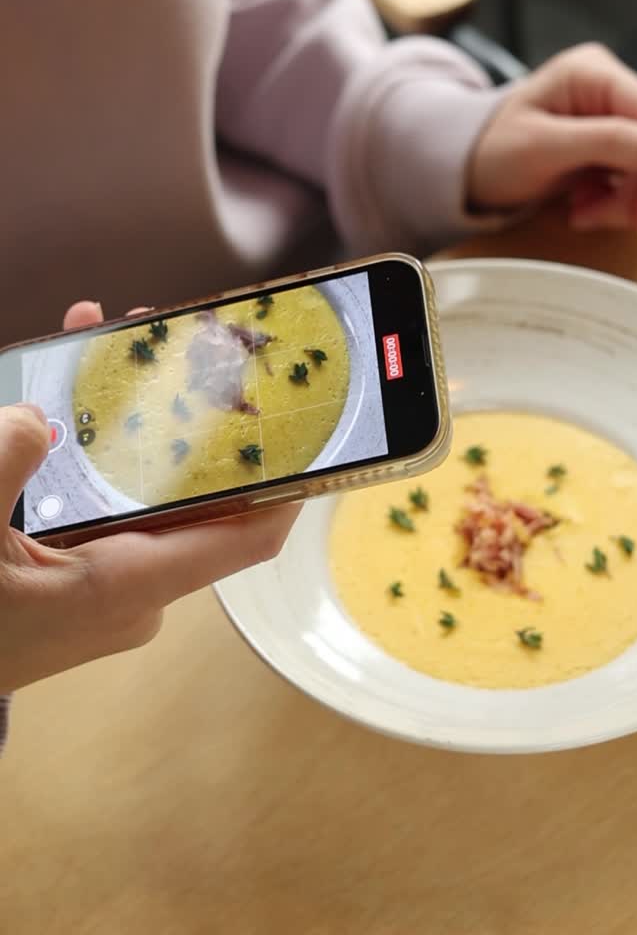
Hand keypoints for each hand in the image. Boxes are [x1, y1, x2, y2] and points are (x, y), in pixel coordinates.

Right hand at [0, 302, 298, 691]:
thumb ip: (7, 462)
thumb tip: (35, 416)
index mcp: (128, 585)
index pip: (247, 537)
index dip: (289, 484)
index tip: (309, 426)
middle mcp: (137, 588)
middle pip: (193, 496)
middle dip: (188, 419)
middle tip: (188, 347)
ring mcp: (112, 584)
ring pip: (144, 491)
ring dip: (130, 424)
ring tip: (111, 346)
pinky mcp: (83, 578)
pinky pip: (105, 506)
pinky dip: (91, 454)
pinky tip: (57, 396)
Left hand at [468, 43, 636, 233]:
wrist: (464, 169)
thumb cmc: (489, 150)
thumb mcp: (544, 148)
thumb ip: (608, 142)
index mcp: (594, 73)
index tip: (635, 212)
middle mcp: (609, 88)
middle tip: (603, 219)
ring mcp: (610, 116)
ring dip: (625, 201)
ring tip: (584, 213)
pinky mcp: (608, 143)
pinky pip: (634, 176)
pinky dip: (615, 201)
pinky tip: (584, 206)